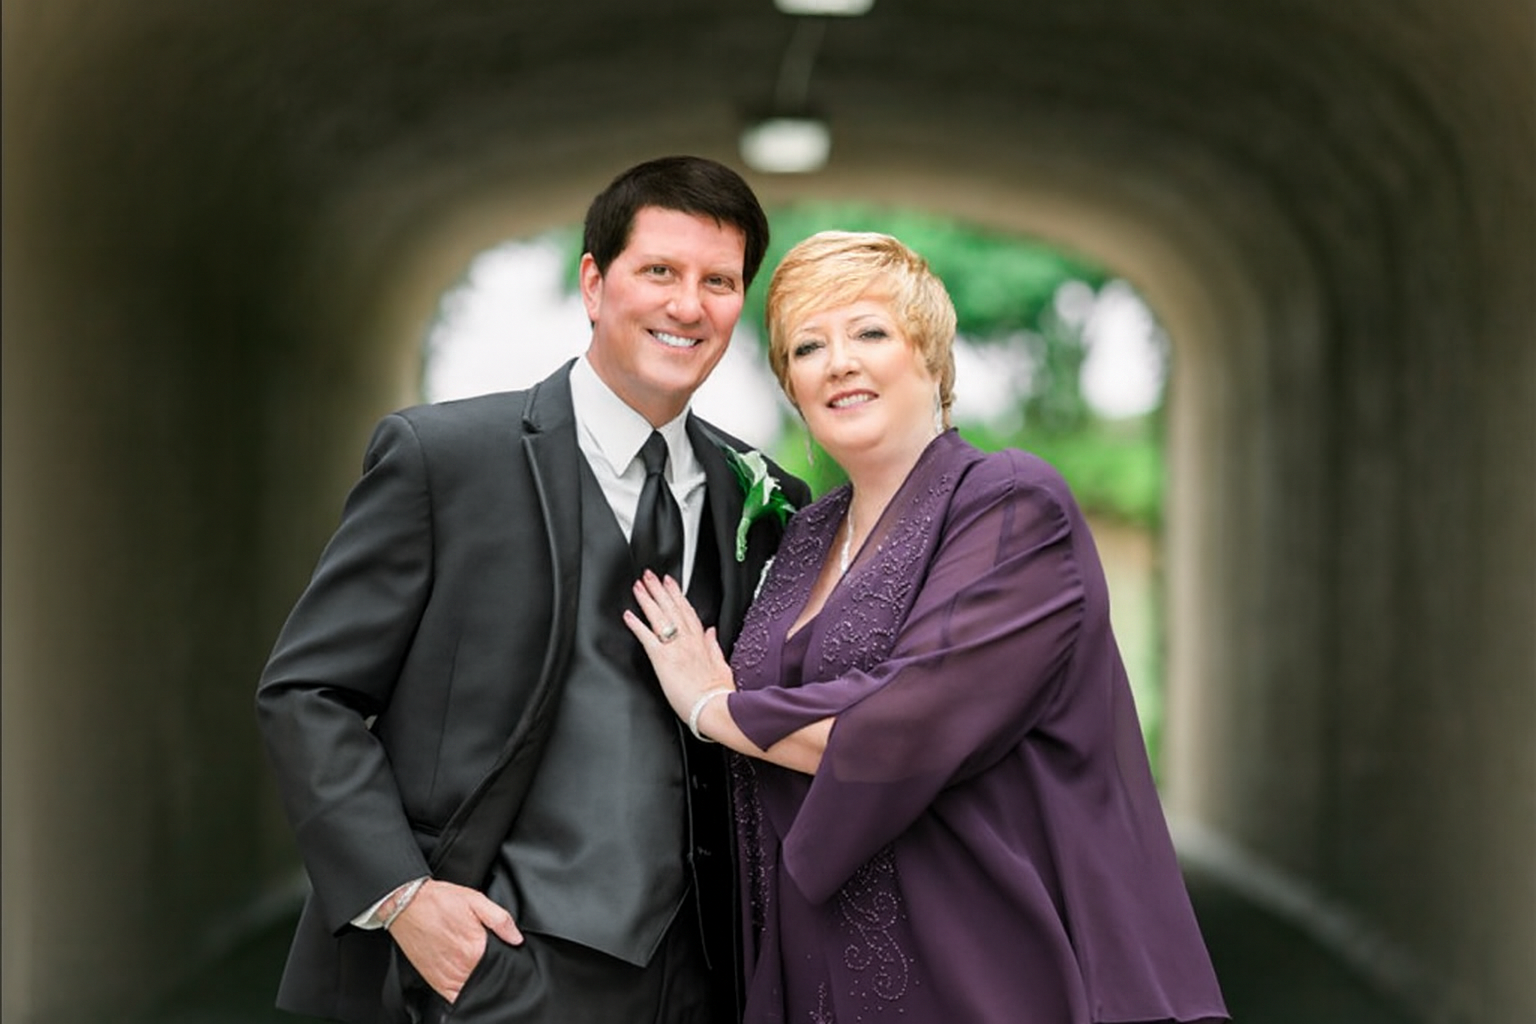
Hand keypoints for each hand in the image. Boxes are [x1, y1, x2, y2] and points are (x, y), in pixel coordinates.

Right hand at [387, 879, 522, 1002]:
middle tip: (489, 956)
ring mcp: (447, 977)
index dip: (507, 958)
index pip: (501, 964)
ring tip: (476, 964)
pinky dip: (462, 993)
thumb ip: (500, 920)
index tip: (506, 952)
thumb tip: (517, 938)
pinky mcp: (435, 981)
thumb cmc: (438, 901)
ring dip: (479, 982)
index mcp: (475, 948)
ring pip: (472, 990)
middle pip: (488, 978)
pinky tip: (466, 980)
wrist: (406, 904)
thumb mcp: (476, 900)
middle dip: (493, 970)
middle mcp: (461, 967)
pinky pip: (454, 997)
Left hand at [625, 571, 734, 720]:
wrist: (714, 708)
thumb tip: (711, 631)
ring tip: (638, 587)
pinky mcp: (662, 659)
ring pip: (660, 616)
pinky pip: (647, 637)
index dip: (677, 595)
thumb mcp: (722, 665)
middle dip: (659, 590)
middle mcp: (687, 640)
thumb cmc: (718, 694)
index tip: (670, 583)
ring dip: (647, 599)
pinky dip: (637, 625)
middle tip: (649, 575)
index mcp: (700, 642)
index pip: (687, 612)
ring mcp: (675, 647)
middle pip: (671, 608)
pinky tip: (628, 615)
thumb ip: (714, 646)